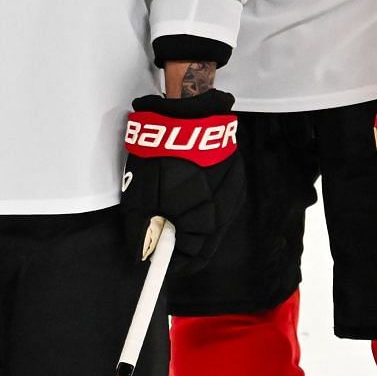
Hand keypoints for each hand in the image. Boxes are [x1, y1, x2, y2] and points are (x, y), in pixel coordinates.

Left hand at [121, 89, 243, 271]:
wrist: (186, 113)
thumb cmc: (160, 154)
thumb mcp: (140, 195)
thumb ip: (140, 230)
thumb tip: (140, 255)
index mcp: (204, 219)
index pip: (193, 257)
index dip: (176, 262)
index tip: (161, 262)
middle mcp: (225, 209)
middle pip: (206, 240)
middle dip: (185, 240)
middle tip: (164, 233)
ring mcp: (234, 192)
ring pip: (216, 220)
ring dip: (196, 221)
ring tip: (175, 206)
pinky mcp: (236, 175)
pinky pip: (222, 201)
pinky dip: (206, 203)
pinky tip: (191, 190)